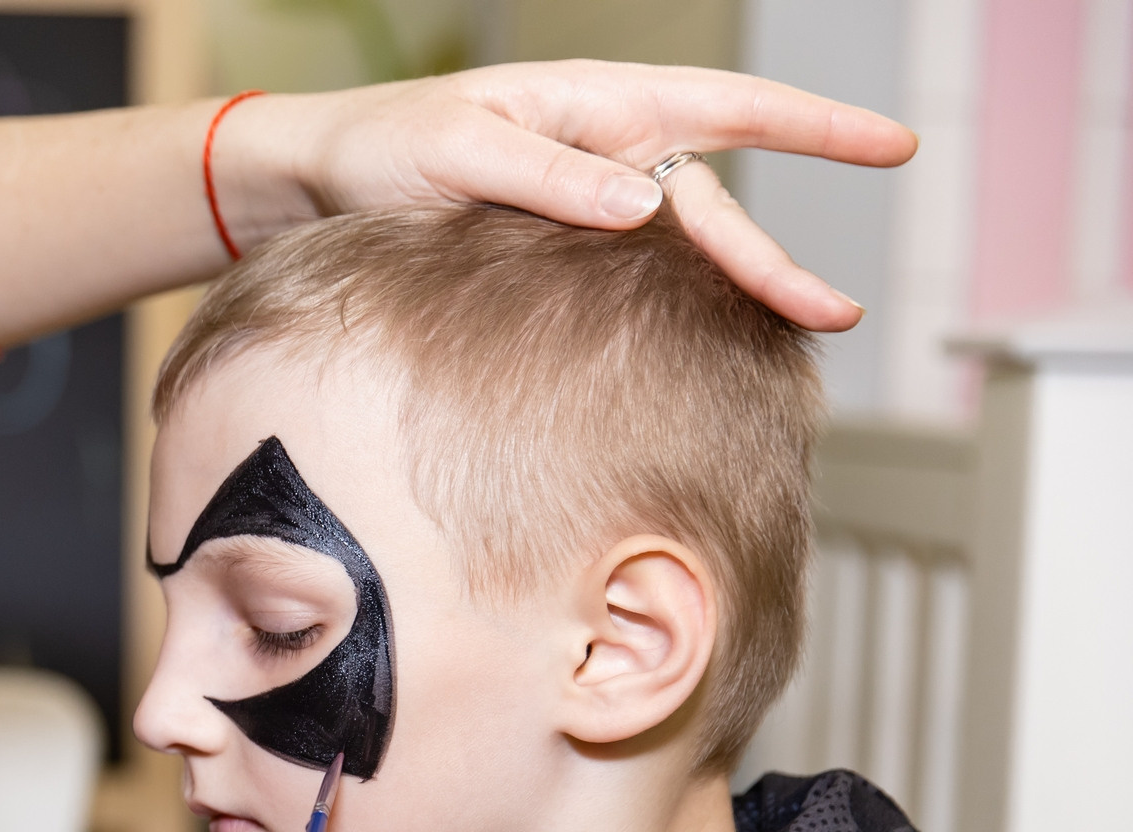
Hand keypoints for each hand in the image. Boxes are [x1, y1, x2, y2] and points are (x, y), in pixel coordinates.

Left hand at [219, 63, 917, 331]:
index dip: (813, 127)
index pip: (728, 109)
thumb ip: (548, 176)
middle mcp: (603, 156)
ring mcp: (582, 214)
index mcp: (595, 105)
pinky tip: (700, 362)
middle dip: (776, 259)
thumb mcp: (457, 153)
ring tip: (790, 346)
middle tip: (836, 314)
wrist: (307, 190)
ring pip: (678, 260)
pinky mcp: (551, 265)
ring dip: (731, 299)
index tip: (889, 144)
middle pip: (713, 210)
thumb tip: (646, 203)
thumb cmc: (376, 150)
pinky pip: (629, 291)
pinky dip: (668, 321)